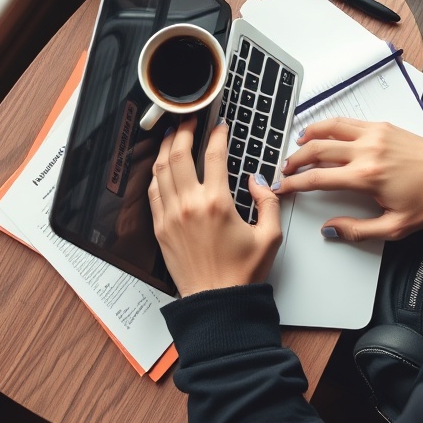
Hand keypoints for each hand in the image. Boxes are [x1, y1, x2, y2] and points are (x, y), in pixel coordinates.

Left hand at [148, 117, 282, 296]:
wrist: (217, 302)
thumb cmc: (241, 273)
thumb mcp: (269, 235)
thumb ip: (268, 201)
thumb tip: (257, 181)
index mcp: (218, 203)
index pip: (214, 155)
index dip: (217, 135)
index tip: (220, 127)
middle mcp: (190, 205)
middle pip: (180, 154)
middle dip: (183, 130)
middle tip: (189, 119)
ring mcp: (171, 216)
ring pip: (161, 169)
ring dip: (166, 147)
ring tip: (172, 134)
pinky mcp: (160, 228)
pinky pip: (153, 192)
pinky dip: (156, 174)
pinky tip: (162, 166)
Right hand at [274, 118, 422, 241]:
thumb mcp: (397, 226)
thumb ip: (358, 230)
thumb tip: (331, 230)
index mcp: (367, 176)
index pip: (318, 178)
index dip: (295, 184)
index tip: (283, 188)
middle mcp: (367, 150)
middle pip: (317, 149)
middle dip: (295, 159)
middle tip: (285, 169)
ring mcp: (374, 134)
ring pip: (329, 128)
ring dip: (308, 136)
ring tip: (297, 146)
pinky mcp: (382, 126)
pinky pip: (347, 121)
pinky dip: (329, 125)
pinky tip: (323, 132)